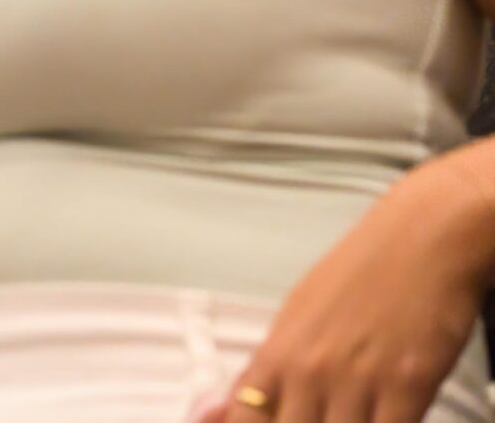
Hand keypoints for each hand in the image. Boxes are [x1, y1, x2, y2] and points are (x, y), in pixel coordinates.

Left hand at [196, 160, 485, 422]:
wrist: (421, 240)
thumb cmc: (360, 272)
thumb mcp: (297, 314)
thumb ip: (269, 369)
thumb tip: (225, 407)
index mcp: (278, 352)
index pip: (246, 417)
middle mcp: (310, 371)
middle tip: (317, 417)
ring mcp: (358, 382)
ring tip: (348, 417)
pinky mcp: (408, 388)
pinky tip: (381, 419)